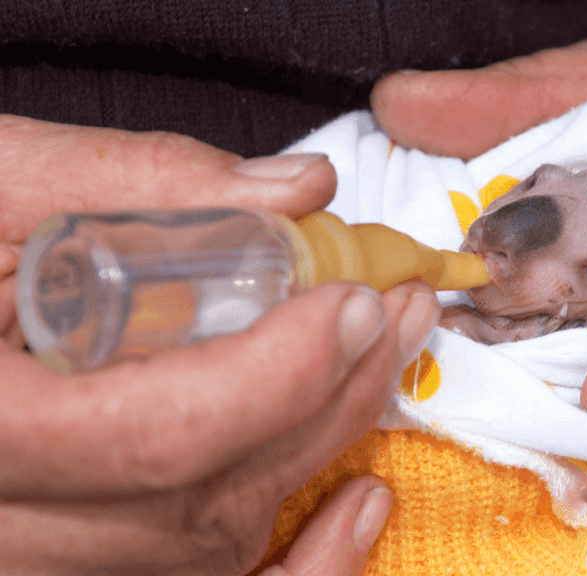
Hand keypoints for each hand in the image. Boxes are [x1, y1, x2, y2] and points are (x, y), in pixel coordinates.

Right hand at [0, 115, 440, 574]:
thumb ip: (135, 182)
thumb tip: (297, 192)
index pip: (157, 437)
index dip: (280, 374)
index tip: (356, 300)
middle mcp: (3, 523)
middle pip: (202, 497)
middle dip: (327, 400)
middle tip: (394, 312)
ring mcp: (37, 560)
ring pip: (210, 543)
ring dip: (320, 449)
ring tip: (379, 359)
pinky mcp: (74, 564)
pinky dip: (304, 568)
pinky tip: (358, 505)